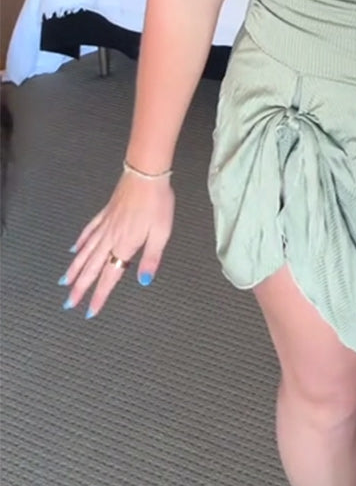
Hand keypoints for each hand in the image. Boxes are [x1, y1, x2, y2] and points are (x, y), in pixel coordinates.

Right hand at [60, 171, 174, 318]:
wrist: (146, 175)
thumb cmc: (157, 203)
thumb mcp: (161, 233)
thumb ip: (152, 258)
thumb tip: (144, 281)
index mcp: (125, 245)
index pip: (109, 276)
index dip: (100, 294)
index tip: (90, 310)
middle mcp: (110, 238)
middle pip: (91, 267)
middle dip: (80, 287)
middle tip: (69, 303)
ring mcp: (105, 225)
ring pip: (85, 251)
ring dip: (74, 269)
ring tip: (64, 282)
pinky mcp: (105, 213)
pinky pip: (88, 232)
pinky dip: (79, 243)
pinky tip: (73, 250)